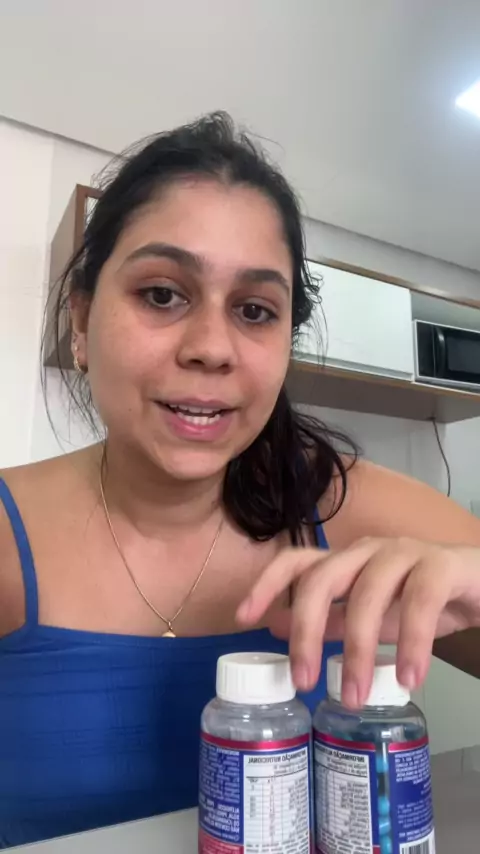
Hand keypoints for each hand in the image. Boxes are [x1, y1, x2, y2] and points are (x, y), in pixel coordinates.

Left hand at [236, 537, 479, 707]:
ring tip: (354, 696)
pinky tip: (408, 679)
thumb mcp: (375, 617)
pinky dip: (411, 642)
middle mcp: (369, 551)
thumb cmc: (427, 599)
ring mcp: (405, 553)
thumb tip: (278, 627)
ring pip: (369, 592)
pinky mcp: (443, 565)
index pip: (297, 562)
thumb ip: (332, 620)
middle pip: (323, 578)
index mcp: (347, 561)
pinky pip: (420, 601)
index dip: (268, 585)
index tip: (243, 619)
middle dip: (307, 630)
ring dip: (358, 648)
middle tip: (302, 681)